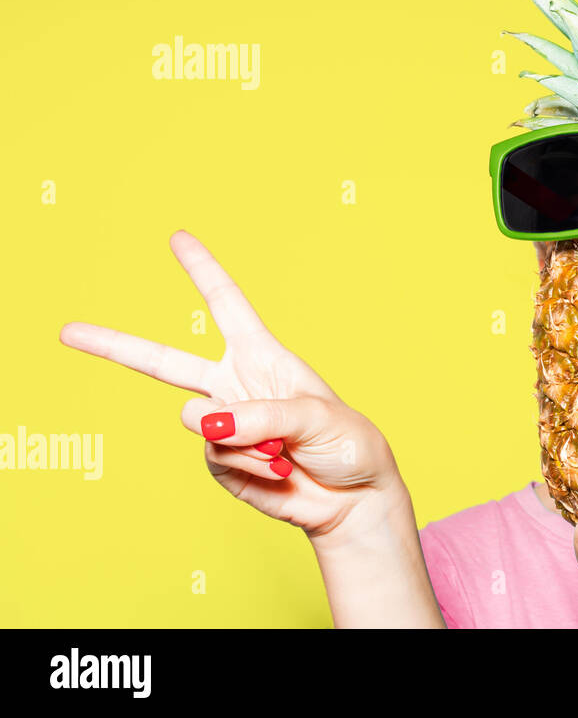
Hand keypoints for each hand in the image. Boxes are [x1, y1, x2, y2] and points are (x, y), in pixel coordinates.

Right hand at [59, 230, 403, 539]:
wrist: (352, 497)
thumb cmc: (347, 444)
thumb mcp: (317, 417)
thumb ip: (262, 416)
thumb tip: (205, 422)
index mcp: (263, 357)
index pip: (226, 305)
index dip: (202, 271)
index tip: (178, 238)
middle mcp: (235, 385)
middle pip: (165, 362)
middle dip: (115, 346)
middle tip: (68, 331)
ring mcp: (224, 424)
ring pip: (196, 421)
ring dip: (245, 441)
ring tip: (284, 452)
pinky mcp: (221, 461)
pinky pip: (213, 456)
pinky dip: (247, 465)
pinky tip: (276, 470)